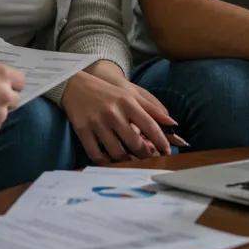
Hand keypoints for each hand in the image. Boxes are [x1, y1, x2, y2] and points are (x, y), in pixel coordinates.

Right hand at [62, 69, 178, 164]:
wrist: (75, 86)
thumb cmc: (108, 92)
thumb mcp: (130, 94)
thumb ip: (152, 108)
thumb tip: (172, 123)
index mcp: (127, 103)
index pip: (150, 126)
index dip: (161, 142)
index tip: (167, 152)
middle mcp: (113, 113)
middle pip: (135, 143)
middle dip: (146, 155)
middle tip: (150, 159)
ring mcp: (97, 123)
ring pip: (117, 152)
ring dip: (128, 161)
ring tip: (133, 162)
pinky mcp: (83, 131)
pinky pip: (96, 155)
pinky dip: (106, 163)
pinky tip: (112, 162)